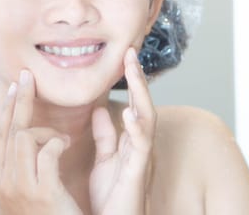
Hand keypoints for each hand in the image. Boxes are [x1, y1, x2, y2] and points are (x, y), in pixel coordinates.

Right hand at [0, 70, 82, 214]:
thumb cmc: (54, 208)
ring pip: (26, 136)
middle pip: (10, 130)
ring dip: (48, 131)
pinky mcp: (42, 192)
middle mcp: (3, 182)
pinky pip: (48, 151)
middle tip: (28, 76)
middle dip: (20, 100)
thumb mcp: (35, 181)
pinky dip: (59, 142)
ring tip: (63, 139)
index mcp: (1, 178)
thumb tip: (31, 128)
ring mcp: (20, 188)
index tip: (16, 85)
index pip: (1, 135)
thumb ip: (31, 156)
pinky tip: (67, 144)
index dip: (8, 108)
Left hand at [89, 48, 155, 214]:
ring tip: (133, 71)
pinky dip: (137, 128)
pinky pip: (142, 146)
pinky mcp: (138, 171)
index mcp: (130, 139)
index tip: (124, 56)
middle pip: (143, 103)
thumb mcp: (105, 159)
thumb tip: (101, 110)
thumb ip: (106, 135)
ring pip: (147, 118)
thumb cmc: (112, 196)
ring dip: (141, 94)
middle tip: (130, 52)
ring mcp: (141, 156)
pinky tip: (131, 113)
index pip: (133, 102)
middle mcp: (140, 143)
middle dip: (137, 78)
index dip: (130, 79)